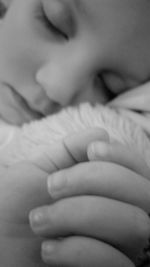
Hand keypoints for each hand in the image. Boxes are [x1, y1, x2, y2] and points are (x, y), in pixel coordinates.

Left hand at [29, 137, 149, 266]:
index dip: (122, 156)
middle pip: (143, 193)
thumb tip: (101, 134)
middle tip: (52, 187)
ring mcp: (117, 248)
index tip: (92, 150)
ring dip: (78, 214)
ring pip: (133, 224)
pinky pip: (115, 262)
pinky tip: (48, 249)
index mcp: (107, 190)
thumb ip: (70, 149)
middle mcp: (121, 217)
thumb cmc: (14, 204)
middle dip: (94, 180)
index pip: (139, 169)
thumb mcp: (39, 169)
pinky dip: (78, 250)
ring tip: (39, 219)